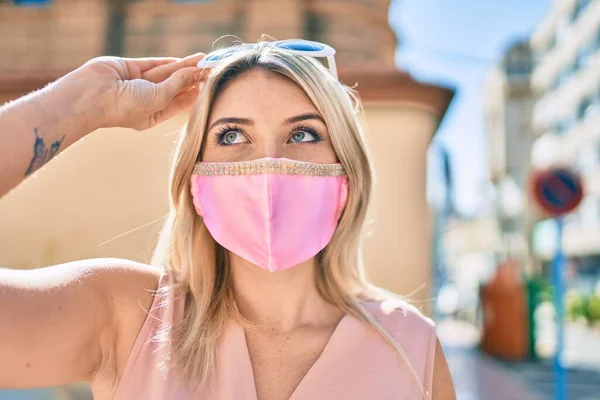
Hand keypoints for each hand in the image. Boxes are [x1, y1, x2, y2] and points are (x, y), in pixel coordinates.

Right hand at [76, 53, 205, 129]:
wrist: (91, 96)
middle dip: (191, 78)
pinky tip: (183, 60)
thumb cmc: (124, 107)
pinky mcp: (130, 69)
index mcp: (152, 115)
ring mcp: (137, 84)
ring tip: (202, 60)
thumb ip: (176, 84)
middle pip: (174, 87)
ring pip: (166, 74)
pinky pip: (153, 64)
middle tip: (209, 69)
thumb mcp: (157, 98)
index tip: (209, 84)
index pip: (178, 103)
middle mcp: (146, 100)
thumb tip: (194, 72)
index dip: (194, 93)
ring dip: (183, 67)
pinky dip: (168, 62)